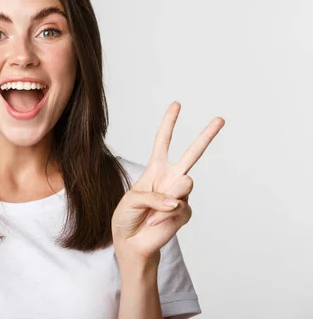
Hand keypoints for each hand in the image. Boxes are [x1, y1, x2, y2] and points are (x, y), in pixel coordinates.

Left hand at [111, 101, 224, 260]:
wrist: (131, 242)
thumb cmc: (127, 217)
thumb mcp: (131, 199)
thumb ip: (153, 196)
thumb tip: (176, 201)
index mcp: (156, 169)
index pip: (163, 142)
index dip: (169, 124)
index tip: (176, 105)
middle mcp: (171, 178)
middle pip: (192, 154)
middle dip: (206, 136)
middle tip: (220, 119)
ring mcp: (180, 195)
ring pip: (185, 183)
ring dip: (169, 195)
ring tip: (157, 209)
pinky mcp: (184, 212)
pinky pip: (178, 208)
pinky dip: (164, 215)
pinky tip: (156, 222)